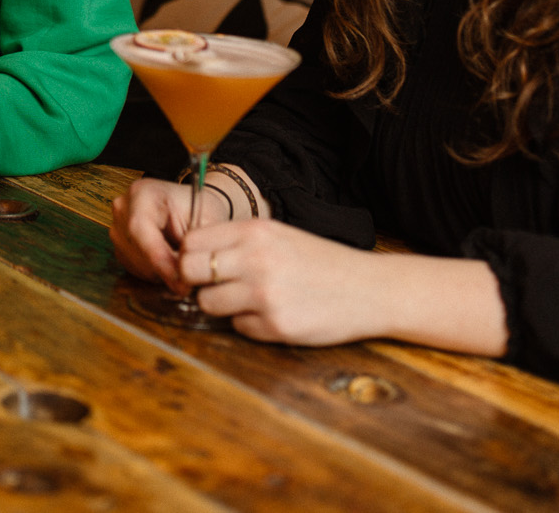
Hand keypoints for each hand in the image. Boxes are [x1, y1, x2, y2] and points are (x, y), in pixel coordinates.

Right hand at [109, 175, 228, 287]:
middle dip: (163, 270)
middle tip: (189, 283)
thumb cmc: (202, 209)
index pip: (139, 229)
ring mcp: (117, 225)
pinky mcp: (119, 244)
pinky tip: (170, 264)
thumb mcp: (207, 223)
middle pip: (135, 249)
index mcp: (142, 193)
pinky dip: (153, 272)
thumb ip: (194, 248)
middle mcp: (123, 207)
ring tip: (182, 265)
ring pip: (134, 262)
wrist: (195, 206)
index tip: (181, 282)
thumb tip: (184, 278)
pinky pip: (132, 267)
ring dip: (159, 272)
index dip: (159, 259)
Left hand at [174, 217, 393, 346]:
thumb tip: (191, 255)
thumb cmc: (321, 262)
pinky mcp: (275, 325)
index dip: (190, 256)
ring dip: (221, 305)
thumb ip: (237, 242)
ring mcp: (264, 294)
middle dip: (197, 281)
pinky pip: (238, 327)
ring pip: (207, 303)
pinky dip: (249, 324)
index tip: (201, 266)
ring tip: (247, 301)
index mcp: (254, 231)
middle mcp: (255, 259)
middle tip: (215, 286)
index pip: (191, 242)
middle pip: (189, 270)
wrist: (369, 289)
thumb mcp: (278, 235)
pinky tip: (272, 314)